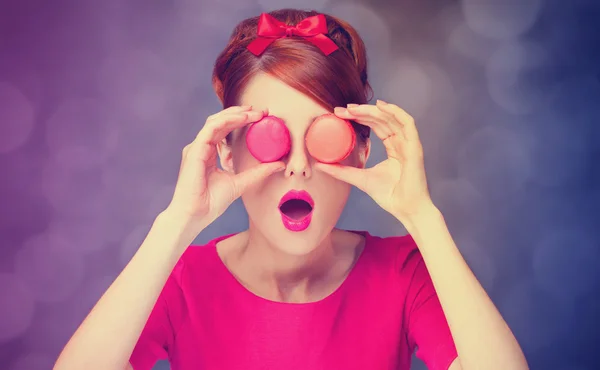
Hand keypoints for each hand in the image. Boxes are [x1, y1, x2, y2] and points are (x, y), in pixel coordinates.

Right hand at [164, 105, 284, 230]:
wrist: (195, 215)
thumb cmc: (211, 203)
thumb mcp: (241, 183)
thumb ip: (258, 172)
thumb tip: (279, 164)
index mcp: (209, 153)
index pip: (225, 130)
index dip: (242, 121)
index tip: (261, 118)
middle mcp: (201, 147)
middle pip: (221, 121)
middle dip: (241, 113)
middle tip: (261, 111)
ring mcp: (197, 148)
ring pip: (216, 121)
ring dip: (236, 114)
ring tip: (254, 112)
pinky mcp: (195, 150)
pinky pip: (211, 129)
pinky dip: (227, 121)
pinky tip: (242, 119)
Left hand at [314, 100, 433, 223]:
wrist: (405, 209)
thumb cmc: (389, 196)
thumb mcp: (359, 179)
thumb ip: (341, 171)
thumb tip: (319, 165)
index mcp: (393, 148)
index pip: (376, 126)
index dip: (359, 118)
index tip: (340, 114)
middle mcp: (402, 143)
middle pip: (382, 120)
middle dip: (361, 112)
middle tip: (342, 110)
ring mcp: (409, 143)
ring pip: (391, 118)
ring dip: (372, 110)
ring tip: (353, 108)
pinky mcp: (415, 146)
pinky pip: (407, 123)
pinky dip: (395, 111)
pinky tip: (380, 106)